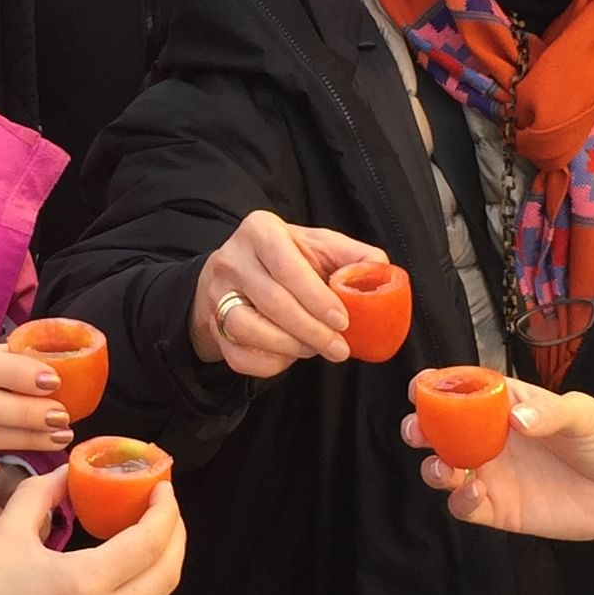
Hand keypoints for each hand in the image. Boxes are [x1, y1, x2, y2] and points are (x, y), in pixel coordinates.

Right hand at [0, 468, 184, 594]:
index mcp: (84, 584)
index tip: (160, 485)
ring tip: (148, 541)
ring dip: (163, 569)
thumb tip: (69, 473)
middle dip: (174, 534)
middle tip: (162, 507)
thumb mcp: (4, 534)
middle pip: (168, 574)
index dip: (164, 509)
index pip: (150, 541)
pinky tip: (125, 580)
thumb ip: (42, 494)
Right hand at [188, 212, 382, 375]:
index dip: (317, 298)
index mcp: (260, 230)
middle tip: (339, 348)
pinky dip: (269, 364)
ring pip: (249, 329)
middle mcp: (232, 259)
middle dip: (312, 331)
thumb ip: (352, 256)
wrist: (236, 272)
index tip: (343, 321)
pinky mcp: (212, 325)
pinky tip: (289, 357)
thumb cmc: (286, 258)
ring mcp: (216, 294)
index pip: (287, 266)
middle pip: (273, 302)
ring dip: (290, 347)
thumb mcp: (318, 245)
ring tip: (315, 349)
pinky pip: (238, 355)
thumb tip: (381, 271)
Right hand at [406, 378, 593, 541]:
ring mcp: (495, 475)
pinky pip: (466, 506)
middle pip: (442, 431)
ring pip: (445, 469)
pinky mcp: (501, 510)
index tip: (419, 387)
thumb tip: (517, 418)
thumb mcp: (585, 415)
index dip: (436, 386)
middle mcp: (493, 439)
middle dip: (420, 428)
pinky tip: (475, 494)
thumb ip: (551, 412)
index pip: (463, 390)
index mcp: (507, 405)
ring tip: (443, 466)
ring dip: (434, 467)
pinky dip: (460, 501)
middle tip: (417, 431)